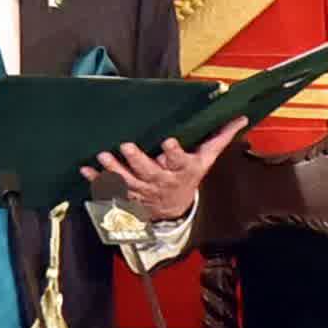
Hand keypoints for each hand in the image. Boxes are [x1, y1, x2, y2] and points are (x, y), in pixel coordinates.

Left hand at [82, 116, 245, 221]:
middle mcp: (161, 182)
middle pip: (149, 172)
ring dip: (113, 170)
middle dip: (137, 159)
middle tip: (125, 145)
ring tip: (102, 156)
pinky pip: (110, 189)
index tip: (168, 142)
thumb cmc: (190, 176)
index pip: (179, 160)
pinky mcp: (128, 196)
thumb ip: (220, 137)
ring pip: (127, 182)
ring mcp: (143, 191)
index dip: (173, 152)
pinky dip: (96, 181)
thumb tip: (241, 117)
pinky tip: (85, 170)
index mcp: (182, 170)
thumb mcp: (207, 159)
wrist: (176, 210)